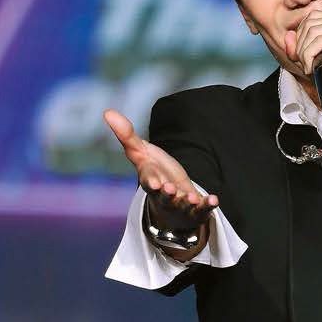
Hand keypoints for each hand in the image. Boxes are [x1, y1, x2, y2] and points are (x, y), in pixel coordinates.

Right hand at [104, 108, 218, 230]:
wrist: (172, 200)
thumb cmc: (155, 173)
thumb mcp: (141, 153)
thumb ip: (127, 136)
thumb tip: (107, 112)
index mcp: (151, 182)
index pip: (149, 181)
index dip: (151, 181)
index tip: (155, 182)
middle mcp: (164, 197)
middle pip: (164, 198)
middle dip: (166, 194)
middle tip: (169, 189)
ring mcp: (180, 206)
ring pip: (182, 206)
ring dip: (187, 202)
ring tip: (192, 198)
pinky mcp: (196, 210)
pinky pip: (203, 209)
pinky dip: (208, 206)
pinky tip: (214, 200)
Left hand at [284, 11, 321, 136]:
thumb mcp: (320, 60)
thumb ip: (303, 47)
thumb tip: (288, 35)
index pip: (315, 16)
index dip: (301, 36)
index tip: (302, 57)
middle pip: (312, 21)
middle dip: (300, 44)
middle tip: (304, 64)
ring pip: (313, 30)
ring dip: (303, 51)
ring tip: (308, 67)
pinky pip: (319, 41)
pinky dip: (308, 55)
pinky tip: (311, 68)